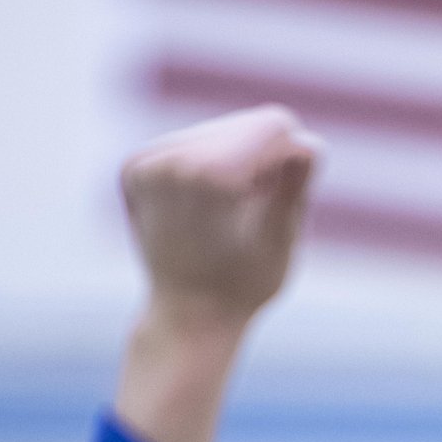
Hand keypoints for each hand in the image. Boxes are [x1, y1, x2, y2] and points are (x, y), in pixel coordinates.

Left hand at [121, 105, 320, 331]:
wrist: (186, 317)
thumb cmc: (243, 286)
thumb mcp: (280, 240)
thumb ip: (294, 187)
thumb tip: (307, 144)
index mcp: (211, 174)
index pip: (274, 124)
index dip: (294, 157)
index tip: (289, 194)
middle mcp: (170, 160)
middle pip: (244, 124)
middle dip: (263, 160)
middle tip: (255, 211)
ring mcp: (145, 162)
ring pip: (216, 131)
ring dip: (236, 162)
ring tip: (231, 213)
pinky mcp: (134, 166)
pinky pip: (188, 145)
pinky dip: (207, 168)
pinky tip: (206, 207)